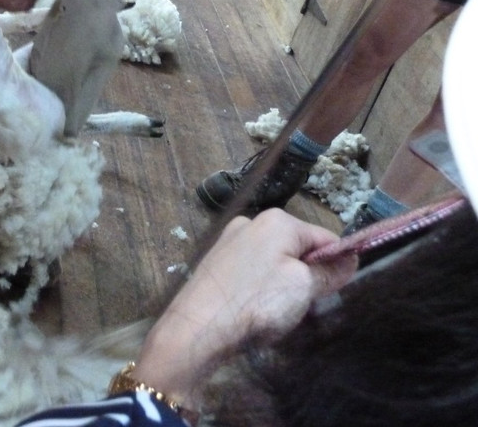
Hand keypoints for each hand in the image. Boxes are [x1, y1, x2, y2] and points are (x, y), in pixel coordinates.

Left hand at [134, 209, 356, 408]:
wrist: (198, 326)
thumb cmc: (256, 302)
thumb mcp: (304, 286)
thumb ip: (330, 271)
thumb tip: (351, 258)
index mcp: (277, 220)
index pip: (326, 237)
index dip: (336, 265)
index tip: (330, 292)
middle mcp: (251, 222)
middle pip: (299, 249)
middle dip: (307, 277)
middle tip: (300, 305)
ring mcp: (230, 241)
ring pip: (277, 262)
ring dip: (285, 286)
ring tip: (275, 311)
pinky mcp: (217, 262)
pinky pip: (254, 272)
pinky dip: (261, 289)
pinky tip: (254, 309)